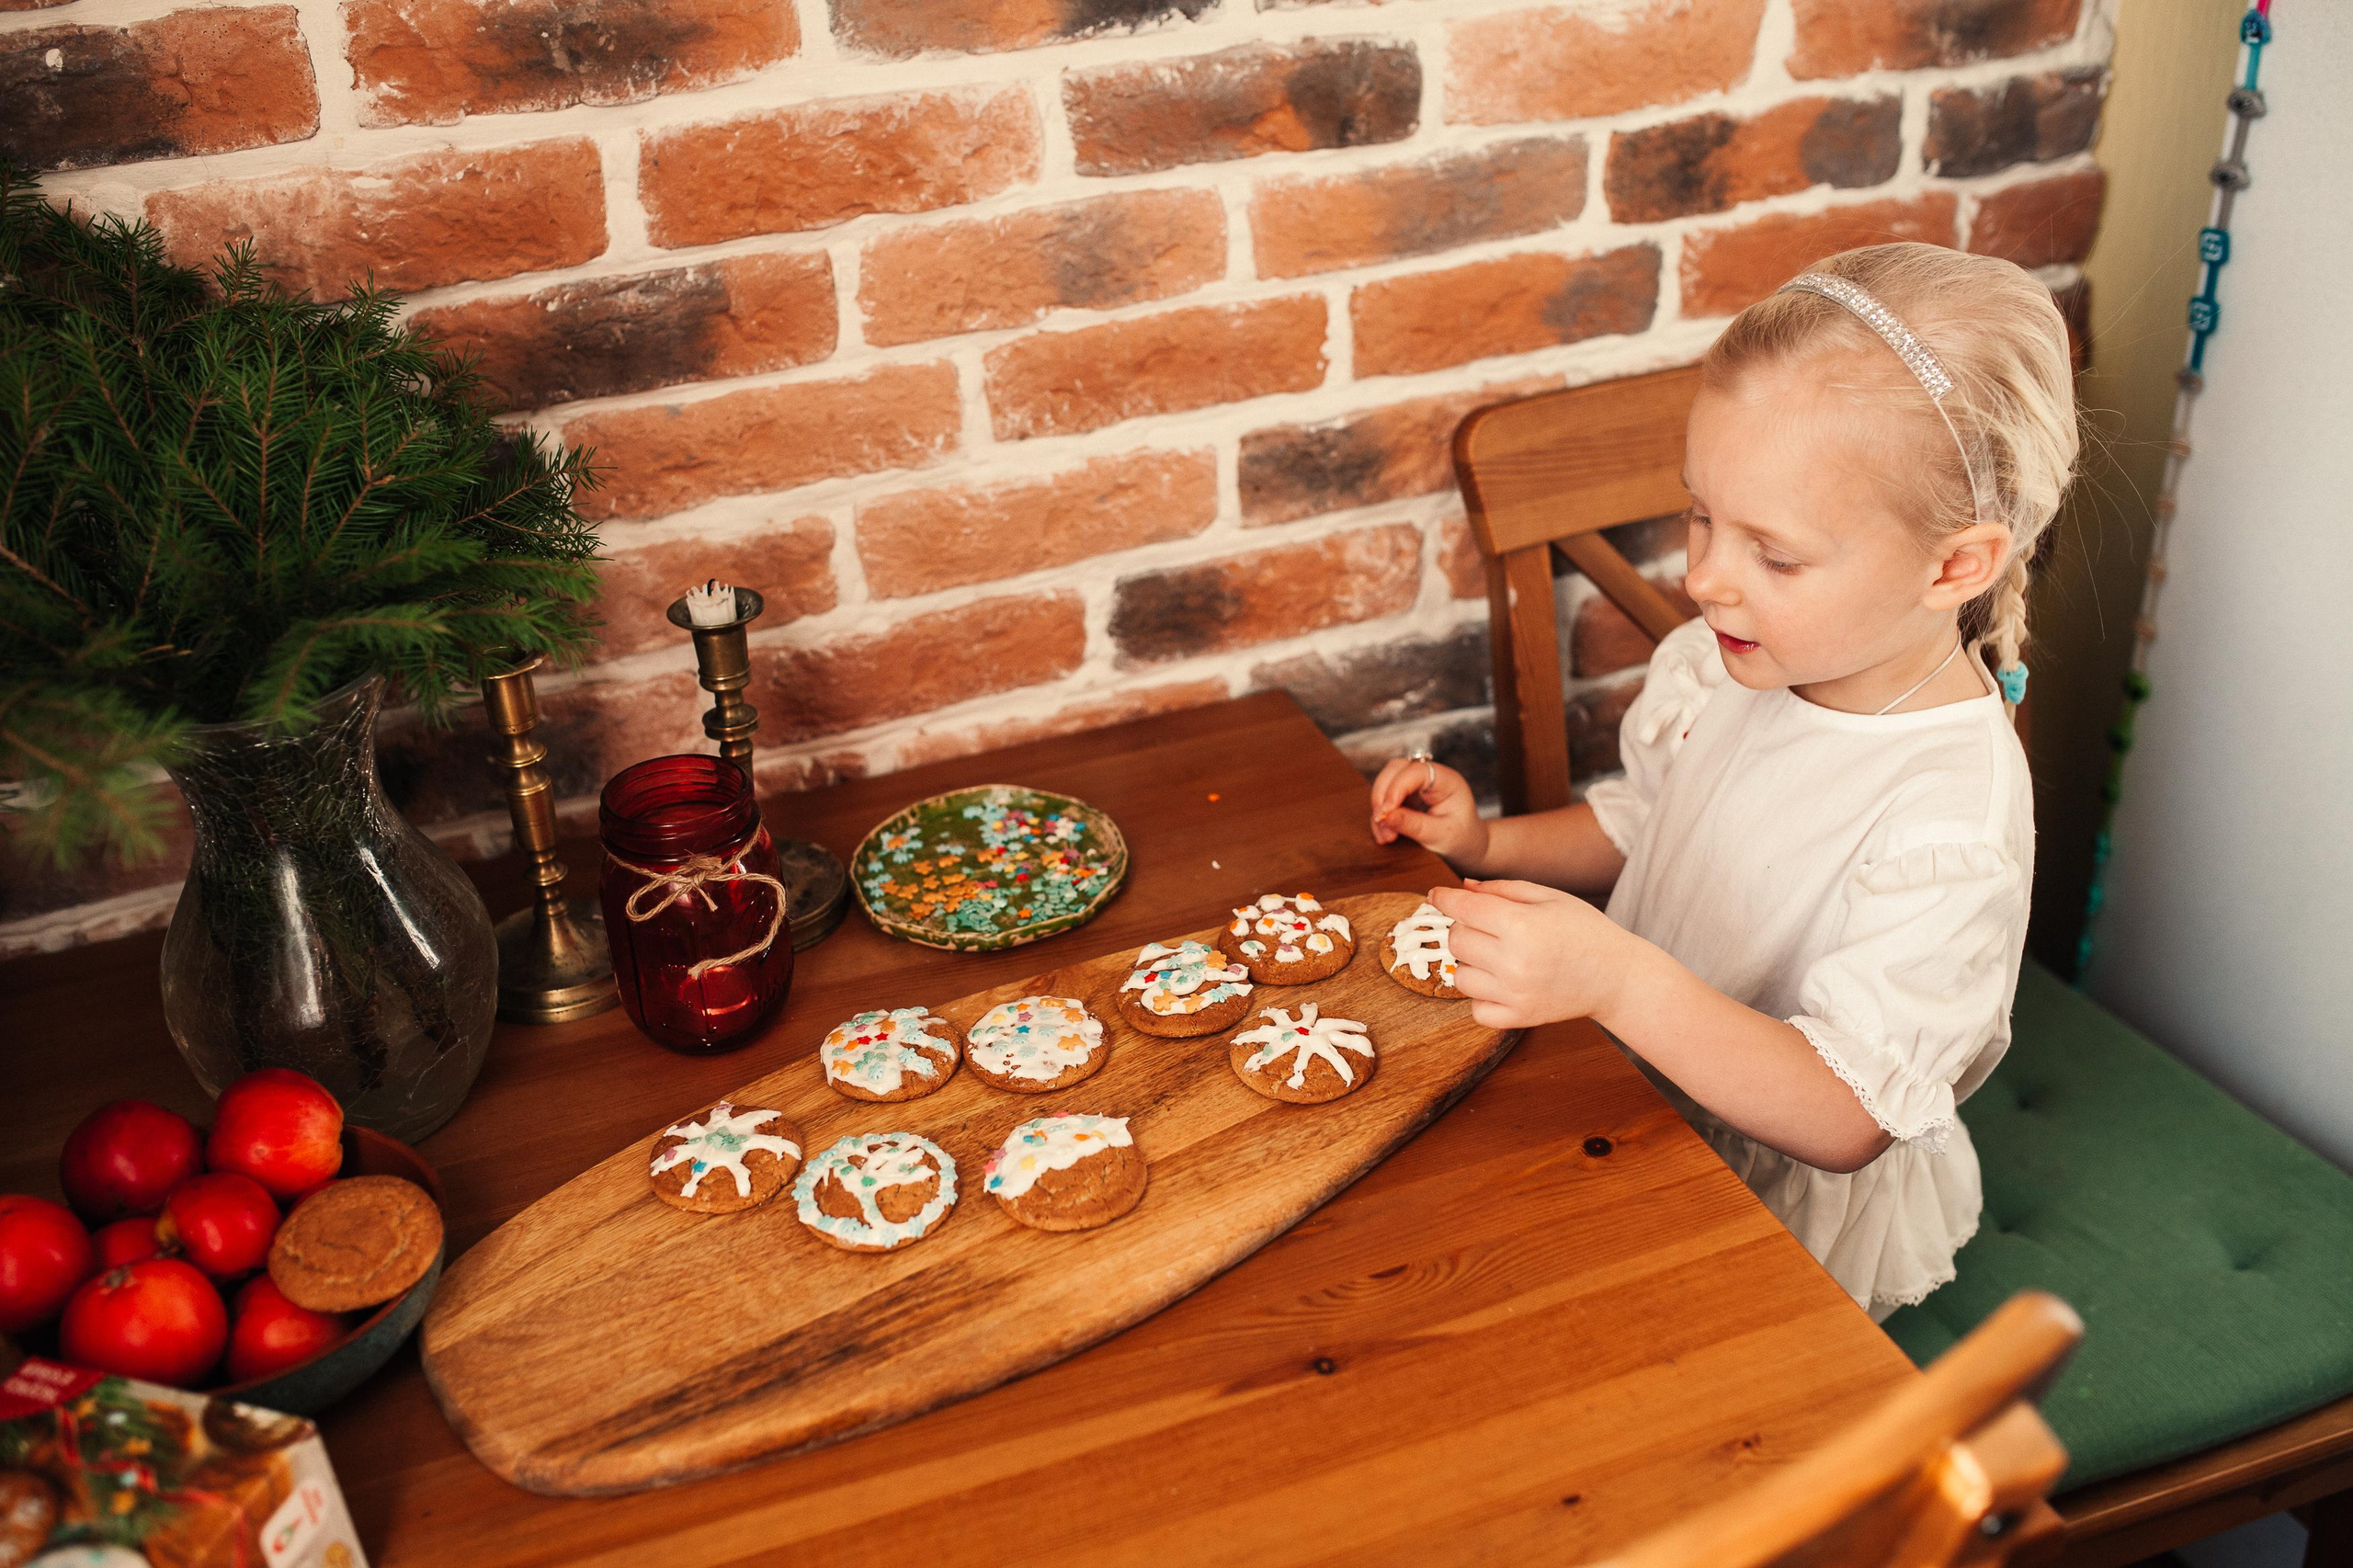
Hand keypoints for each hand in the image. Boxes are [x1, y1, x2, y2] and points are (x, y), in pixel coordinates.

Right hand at [1370, 756, 1489, 868]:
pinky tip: (1384, 833)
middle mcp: (1431, 776)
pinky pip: (1386, 797)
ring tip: (1385, 835)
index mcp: (1447, 780)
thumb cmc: (1461, 839)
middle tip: (1381, 822)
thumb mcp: (1441, 836)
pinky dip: (1381, 815)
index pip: (1416, 771)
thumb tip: (1386, 817)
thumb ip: (1414, 825)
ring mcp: (1418, 784)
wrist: (1467, 846)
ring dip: (1379, 806)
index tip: (1386, 813)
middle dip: (1382, 795)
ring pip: (1387, 781)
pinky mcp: (1408, 794)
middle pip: (1396, 769)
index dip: (1396, 788)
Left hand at [1433, 879, 1640, 1030]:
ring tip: (1497, 955)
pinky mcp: (1519, 1018)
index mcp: (1522, 926)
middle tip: (1488, 926)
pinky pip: (1475, 1009)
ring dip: (1471, 962)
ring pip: (1460, 975)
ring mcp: (1515, 994)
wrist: (1617, 976)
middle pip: (1456, 940)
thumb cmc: (1585, 930)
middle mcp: (1514, 962)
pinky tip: (1500, 982)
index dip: (1444, 898)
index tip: (1437, 895)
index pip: (1463, 909)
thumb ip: (1502, 889)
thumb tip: (1461, 888)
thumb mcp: (1548, 897)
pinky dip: (1481, 995)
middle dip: (1464, 927)